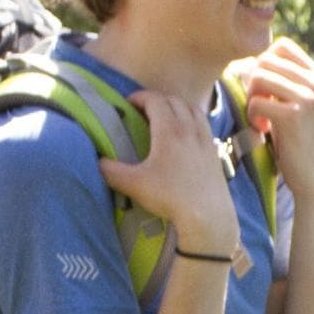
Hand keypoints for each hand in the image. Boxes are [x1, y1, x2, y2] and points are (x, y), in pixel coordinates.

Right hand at [99, 90, 245, 267]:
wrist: (208, 216)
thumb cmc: (170, 197)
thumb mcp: (134, 184)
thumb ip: (111, 171)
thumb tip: (98, 162)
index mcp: (169, 130)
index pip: (155, 100)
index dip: (140, 97)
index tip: (128, 103)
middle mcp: (190, 128)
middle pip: (174, 100)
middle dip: (157, 99)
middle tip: (143, 109)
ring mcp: (206, 139)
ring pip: (193, 109)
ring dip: (177, 105)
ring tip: (166, 115)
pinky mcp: (216, 152)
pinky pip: (204, 124)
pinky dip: (193, 119)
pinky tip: (187, 133)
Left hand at [234, 39, 313, 199]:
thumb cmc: (298, 138)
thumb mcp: (296, 102)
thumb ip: (282, 80)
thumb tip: (247, 61)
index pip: (282, 46)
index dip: (265, 63)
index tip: (266, 90)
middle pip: (266, 60)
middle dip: (254, 82)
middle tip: (260, 106)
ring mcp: (308, 97)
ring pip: (259, 76)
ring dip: (251, 97)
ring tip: (260, 117)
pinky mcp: (294, 115)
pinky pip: (257, 102)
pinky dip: (252, 116)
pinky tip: (262, 128)